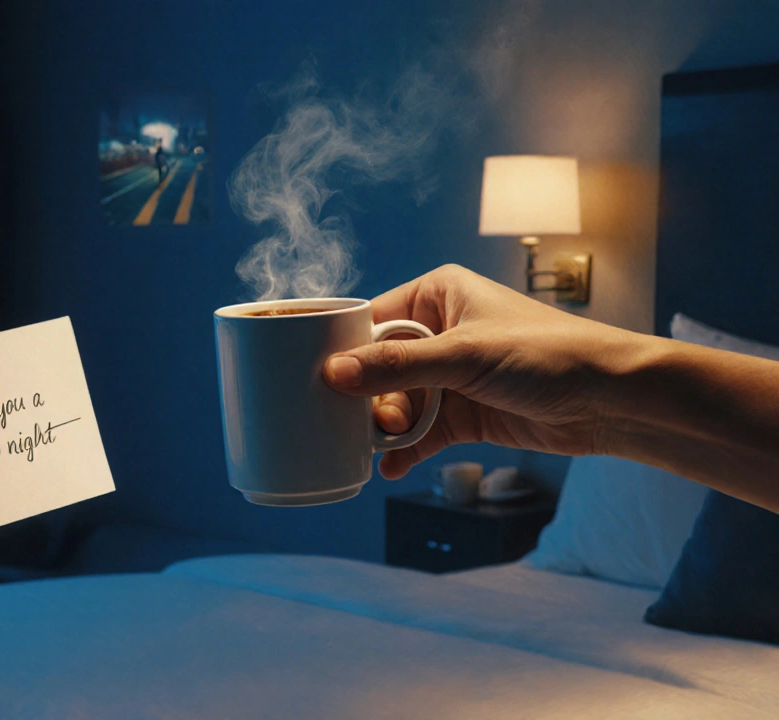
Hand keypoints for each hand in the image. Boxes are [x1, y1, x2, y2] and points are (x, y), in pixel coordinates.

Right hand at [323, 265, 635, 478]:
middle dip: (369, 398)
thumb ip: (397, 367)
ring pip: (398, 403)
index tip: (317, 379)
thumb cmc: (548, 354)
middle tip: (366, 421)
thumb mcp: (464, 356)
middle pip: (379, 367)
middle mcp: (440, 332)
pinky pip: (421, 434)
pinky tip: (390, 468)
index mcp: (437, 295)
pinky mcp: (466, 414)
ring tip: (383, 445)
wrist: (613, 399)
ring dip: (387, 427)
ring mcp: (452, 376)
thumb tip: (334, 373)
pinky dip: (405, 451)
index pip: (372, 320)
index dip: (344, 350)